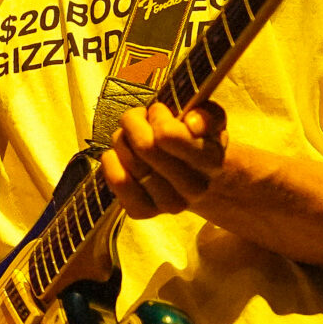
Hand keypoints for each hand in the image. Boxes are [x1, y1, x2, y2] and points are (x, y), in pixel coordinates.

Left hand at [102, 101, 231, 217]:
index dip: (156, 116)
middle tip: (136, 117)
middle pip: (144, 147)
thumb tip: (192, 122)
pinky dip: (111, 163)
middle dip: (133, 123)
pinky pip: (117, 183)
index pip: (168, 135)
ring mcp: (169, 203)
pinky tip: (119, 155)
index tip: (157, 111)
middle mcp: (193, 188)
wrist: (195, 175)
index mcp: (211, 161)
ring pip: (129, 163)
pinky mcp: (144, 211)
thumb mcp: (210, 120)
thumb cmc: (197, 140)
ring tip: (128, 135)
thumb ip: (207, 115)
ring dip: (121, 140)